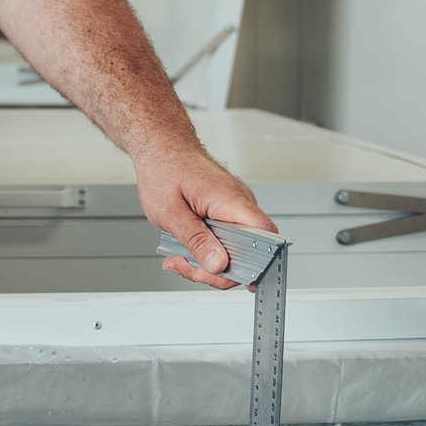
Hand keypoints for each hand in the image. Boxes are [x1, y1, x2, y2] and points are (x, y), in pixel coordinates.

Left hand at [135, 144, 278, 289]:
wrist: (161, 146)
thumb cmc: (164, 168)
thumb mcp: (170, 212)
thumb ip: (196, 240)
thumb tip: (219, 265)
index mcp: (232, 201)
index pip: (264, 239)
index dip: (255, 265)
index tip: (233, 279)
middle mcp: (240, 205)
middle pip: (248, 253)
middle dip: (215, 270)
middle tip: (184, 267)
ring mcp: (234, 210)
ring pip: (234, 250)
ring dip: (206, 262)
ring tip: (178, 259)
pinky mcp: (226, 214)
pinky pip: (225, 241)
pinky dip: (206, 250)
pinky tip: (186, 250)